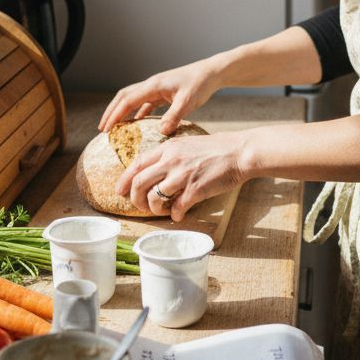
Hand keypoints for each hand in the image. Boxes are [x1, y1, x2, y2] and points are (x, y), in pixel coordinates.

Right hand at [99, 60, 221, 134]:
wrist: (212, 72)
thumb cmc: (200, 84)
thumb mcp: (188, 101)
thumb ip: (174, 116)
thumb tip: (162, 131)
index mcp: (153, 85)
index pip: (127, 100)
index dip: (115, 115)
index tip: (106, 129)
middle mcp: (151, 85)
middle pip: (124, 97)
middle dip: (112, 112)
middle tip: (103, 129)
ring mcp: (157, 88)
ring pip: (133, 99)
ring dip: (122, 112)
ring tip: (115, 128)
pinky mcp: (164, 93)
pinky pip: (145, 103)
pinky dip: (138, 113)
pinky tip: (137, 124)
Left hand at [116, 130, 251, 221]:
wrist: (239, 152)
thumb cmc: (216, 149)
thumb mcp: (187, 144)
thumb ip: (170, 155)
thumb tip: (155, 171)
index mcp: (168, 148)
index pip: (137, 164)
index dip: (125, 180)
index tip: (120, 191)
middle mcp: (171, 160)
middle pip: (139, 182)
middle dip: (135, 198)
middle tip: (139, 205)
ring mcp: (183, 175)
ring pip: (154, 197)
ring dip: (154, 208)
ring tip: (161, 211)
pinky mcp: (195, 189)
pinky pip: (176, 207)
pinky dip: (174, 215)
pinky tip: (178, 215)